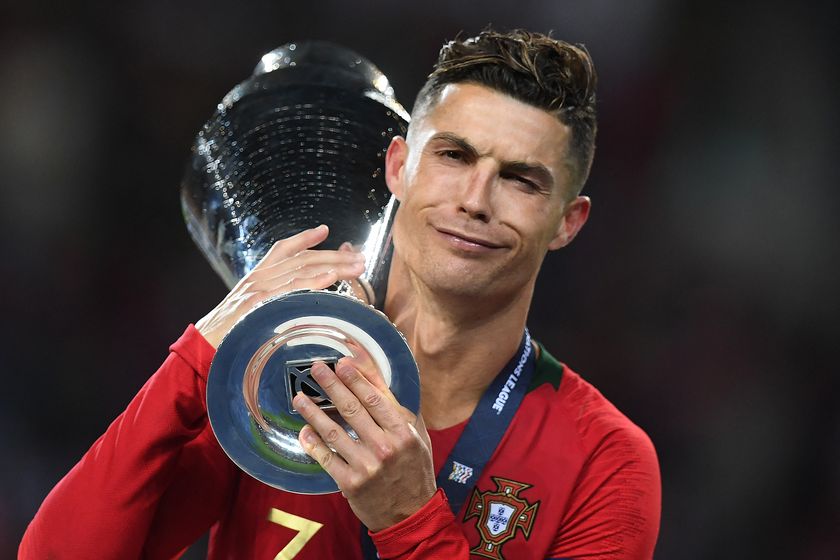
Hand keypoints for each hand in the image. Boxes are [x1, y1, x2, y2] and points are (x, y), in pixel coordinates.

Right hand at [195, 225, 365, 347]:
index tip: (325, 231)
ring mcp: (260, 288)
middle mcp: (259, 277)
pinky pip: (293, 288)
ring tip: (358, 267)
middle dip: (334, 256)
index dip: (305, 238)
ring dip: (334, 266)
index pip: (283, 249)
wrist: (203, 346)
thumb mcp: (247, 311)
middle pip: (302, 258)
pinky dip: (315, 281)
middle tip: (360, 257)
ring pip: (303, 269)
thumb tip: (292, 306)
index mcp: (256, 277)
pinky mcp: (261, 302)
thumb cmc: (228, 335)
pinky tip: (332, 278)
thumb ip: (268, 303)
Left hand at [293, 347, 435, 531]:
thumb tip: (372, 375)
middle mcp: (385, 447)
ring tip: (299, 398)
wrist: (411, 514)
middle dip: (331, 385)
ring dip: (313, 412)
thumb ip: (393, 406)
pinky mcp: (350, 484)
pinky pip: (326, 458)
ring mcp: (366, 467)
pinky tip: (303, 431)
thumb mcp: (413, 433)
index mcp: (402, 432)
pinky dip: (312, 443)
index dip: (356, 378)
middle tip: (316, 368)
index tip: (341, 363)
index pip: (375, 398)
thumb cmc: (413, 468)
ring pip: (334, 432)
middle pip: (352, 409)